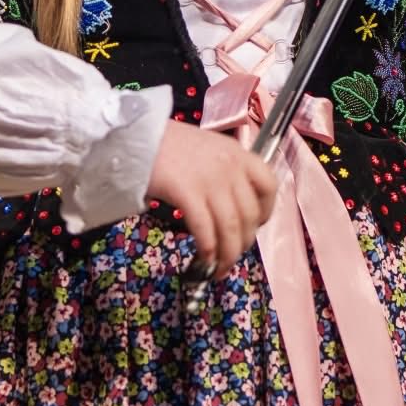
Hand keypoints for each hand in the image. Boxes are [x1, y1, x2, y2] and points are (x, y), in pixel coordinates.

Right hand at [145, 120, 280, 273]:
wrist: (136, 136)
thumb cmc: (168, 144)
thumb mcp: (208, 149)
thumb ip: (225, 172)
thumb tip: (231, 208)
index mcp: (238, 153)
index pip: (269, 185)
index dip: (266, 211)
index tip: (255, 226)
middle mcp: (230, 166)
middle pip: (249, 214)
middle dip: (243, 243)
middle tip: (232, 256)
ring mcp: (210, 179)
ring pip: (230, 227)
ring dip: (228, 254)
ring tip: (219, 269)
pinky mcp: (187, 192)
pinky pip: (205, 229)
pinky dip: (208, 249)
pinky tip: (204, 258)